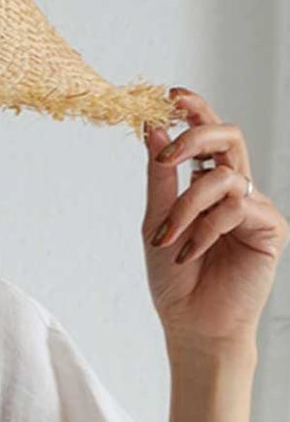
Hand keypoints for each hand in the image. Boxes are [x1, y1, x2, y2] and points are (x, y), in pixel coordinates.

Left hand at [142, 86, 286, 354]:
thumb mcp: (156, 223)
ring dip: (186, 206)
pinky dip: (204, 230)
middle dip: (195, 136)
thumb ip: (159, 178)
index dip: (195, 110)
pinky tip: (188, 254)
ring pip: (222, 177)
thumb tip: (151, 128)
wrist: (193, 326)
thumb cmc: (175, 281)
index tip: (170, 95)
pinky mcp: (270, 227)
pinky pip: (235, 209)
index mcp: (209, 185)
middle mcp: (236, 190)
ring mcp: (255, 207)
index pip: (208, 136)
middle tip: (166, 156)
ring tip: (166, 239)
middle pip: (228, 137)